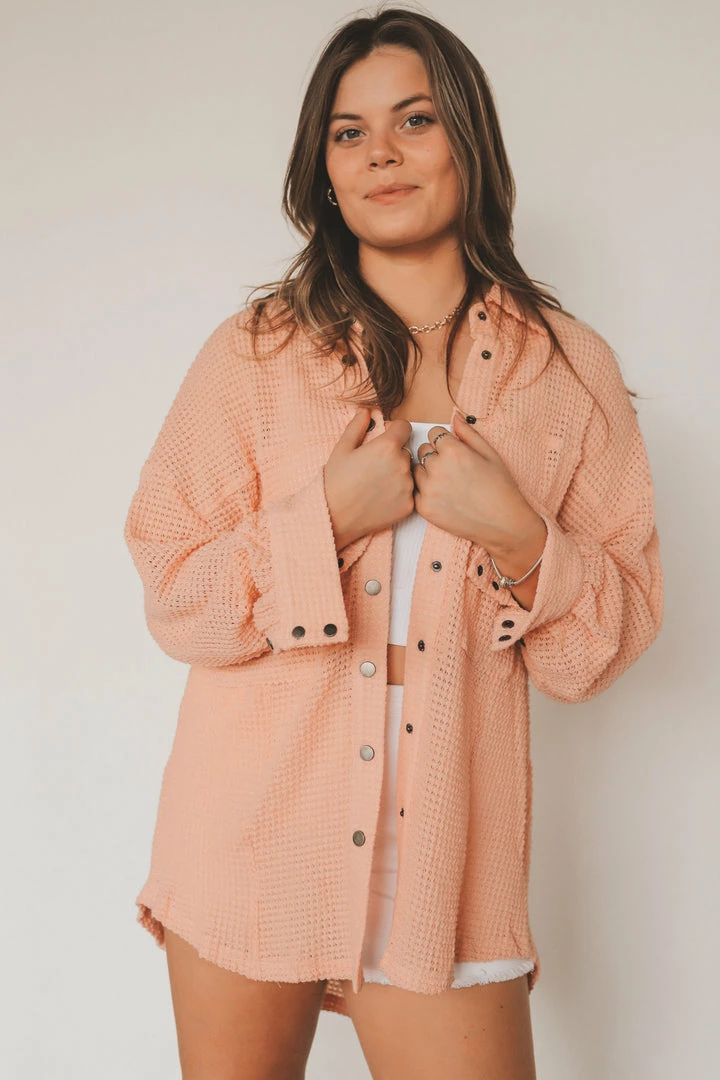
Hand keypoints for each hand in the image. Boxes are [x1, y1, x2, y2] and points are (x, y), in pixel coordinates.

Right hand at [323, 407, 414, 549]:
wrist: (333, 516)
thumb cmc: (335, 482)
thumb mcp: (342, 448)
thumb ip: (357, 426)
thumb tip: (366, 411)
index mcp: (387, 447)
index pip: (405, 427)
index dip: (394, 430)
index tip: (385, 437)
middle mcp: (402, 465)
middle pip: (406, 451)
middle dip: (394, 454)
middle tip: (374, 467)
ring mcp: (407, 487)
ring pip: (409, 472)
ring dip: (398, 474)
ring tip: (376, 483)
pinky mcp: (408, 505)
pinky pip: (409, 492)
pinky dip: (399, 493)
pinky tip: (381, 497)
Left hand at [412, 411, 543, 554]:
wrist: (503, 524)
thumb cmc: (500, 488)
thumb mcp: (490, 454)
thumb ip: (468, 433)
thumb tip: (455, 417)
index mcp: (453, 452)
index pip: (434, 433)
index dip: (444, 440)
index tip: (453, 450)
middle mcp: (437, 469)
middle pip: (423, 450)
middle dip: (434, 455)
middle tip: (452, 469)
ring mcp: (429, 489)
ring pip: (416, 470)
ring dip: (427, 473)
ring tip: (448, 483)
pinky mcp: (424, 508)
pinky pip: (415, 491)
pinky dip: (425, 492)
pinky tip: (443, 496)